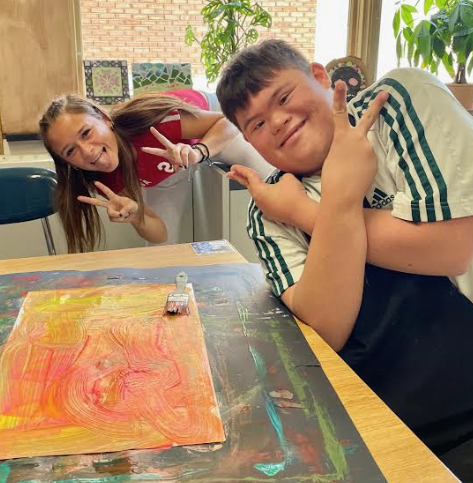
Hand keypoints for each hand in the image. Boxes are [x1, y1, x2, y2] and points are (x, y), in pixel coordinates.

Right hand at [77, 181, 138, 223]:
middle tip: (78, 197)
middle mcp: (110, 204)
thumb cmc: (133, 207)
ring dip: (119, 215)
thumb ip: (127, 208)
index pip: (107, 192)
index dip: (102, 187)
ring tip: (126, 214)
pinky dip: (121, 219)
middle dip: (88, 200)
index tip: (95, 182)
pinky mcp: (112, 218)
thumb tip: (120, 213)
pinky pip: (114, 219)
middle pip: (97, 202)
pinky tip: (124, 217)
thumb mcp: (133, 205)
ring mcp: (110, 211)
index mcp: (114, 198)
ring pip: (111, 214)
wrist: (135, 215)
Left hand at [141, 127, 200, 168]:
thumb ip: (175, 167)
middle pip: (163, 140)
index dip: (150, 150)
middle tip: (151, 128)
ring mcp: (179, 146)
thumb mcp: (177, 166)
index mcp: (167, 153)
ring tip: (182, 164)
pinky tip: (186, 163)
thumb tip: (176, 170)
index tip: (142, 148)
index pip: (157, 151)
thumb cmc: (183, 161)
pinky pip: (183, 154)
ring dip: (179, 160)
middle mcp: (172, 148)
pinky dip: (185, 160)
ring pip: (175, 151)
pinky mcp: (186, 147)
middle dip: (157, 135)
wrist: (194, 159)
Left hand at [228, 165, 307, 224]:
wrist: (302, 213)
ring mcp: (265, 208)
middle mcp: (259, 201)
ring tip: (252, 180)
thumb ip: (279, 176)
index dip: (241, 170)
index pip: (249, 177)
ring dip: (253, 186)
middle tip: (230, 174)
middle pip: (248, 186)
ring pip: (257, 194)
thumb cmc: (293, 195)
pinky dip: (263, 194)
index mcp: (259, 191)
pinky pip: (265, 201)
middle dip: (239, 179)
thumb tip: (279, 180)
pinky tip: (268, 192)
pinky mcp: (272, 213)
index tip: (233, 167)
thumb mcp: (287, 177)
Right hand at [321, 81, 388, 205]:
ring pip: (364, 149)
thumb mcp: (331, 159)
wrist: (343, 195)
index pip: (339, 113)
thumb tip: (349, 150)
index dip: (340, 96)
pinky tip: (357, 176)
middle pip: (369, 118)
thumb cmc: (331, 179)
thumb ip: (341, 149)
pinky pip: (368, 161)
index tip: (340, 82)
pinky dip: (362, 167)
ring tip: (350, 172)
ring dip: (358, 158)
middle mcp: (357, 139)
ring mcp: (369, 149)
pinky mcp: (375, 160)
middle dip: (377, 105)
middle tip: (386, 93)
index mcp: (341, 137)